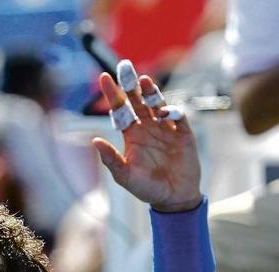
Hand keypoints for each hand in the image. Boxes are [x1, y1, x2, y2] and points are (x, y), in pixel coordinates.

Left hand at [92, 67, 202, 211]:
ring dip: (150, 92)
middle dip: (130, 84)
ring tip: (143, 81)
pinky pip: (178, 117)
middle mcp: (147, 127)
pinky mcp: (183, 134)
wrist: (174, 198)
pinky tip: (165, 111)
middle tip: (124, 66)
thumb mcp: (124, 176)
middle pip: (137, 100)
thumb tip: (94, 141)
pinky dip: (173, 111)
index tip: (104, 78)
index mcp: (131, 135)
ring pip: (157, 104)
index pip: (120, 109)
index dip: (113, 93)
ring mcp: (166, 128)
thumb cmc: (146, 189)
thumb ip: (111, 159)